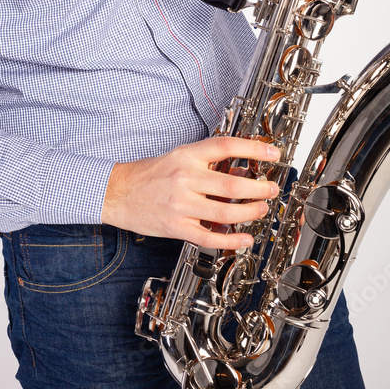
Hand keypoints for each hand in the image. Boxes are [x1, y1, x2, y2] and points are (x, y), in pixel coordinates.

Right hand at [101, 136, 280, 249]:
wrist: (116, 192)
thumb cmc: (148, 174)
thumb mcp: (178, 158)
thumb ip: (207, 164)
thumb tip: (241, 170)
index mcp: (187, 156)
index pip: (226, 147)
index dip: (254, 150)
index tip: (273, 155)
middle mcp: (185, 178)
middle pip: (232, 185)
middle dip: (259, 189)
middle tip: (272, 189)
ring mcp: (181, 204)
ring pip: (226, 213)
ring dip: (250, 213)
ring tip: (261, 210)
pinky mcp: (176, 227)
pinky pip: (209, 237)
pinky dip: (231, 241)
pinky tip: (245, 239)